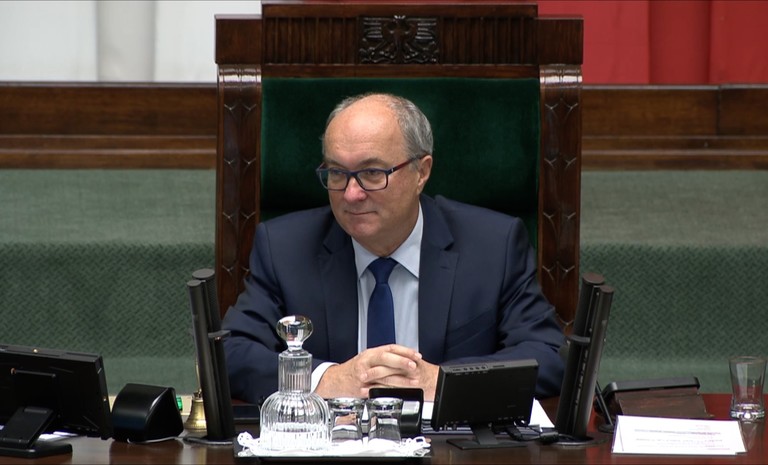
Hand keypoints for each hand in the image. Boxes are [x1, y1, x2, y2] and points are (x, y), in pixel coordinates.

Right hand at [314, 344, 438, 399]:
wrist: (335, 380)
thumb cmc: (354, 369)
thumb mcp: (367, 358)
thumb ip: (383, 358)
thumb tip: (405, 359)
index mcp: (370, 353)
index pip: (389, 348)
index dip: (404, 351)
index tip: (416, 355)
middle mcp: (366, 362)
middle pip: (385, 358)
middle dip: (401, 362)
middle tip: (414, 366)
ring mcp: (363, 375)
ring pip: (383, 376)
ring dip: (400, 380)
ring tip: (412, 382)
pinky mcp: (361, 389)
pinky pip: (378, 390)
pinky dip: (389, 391)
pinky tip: (399, 392)